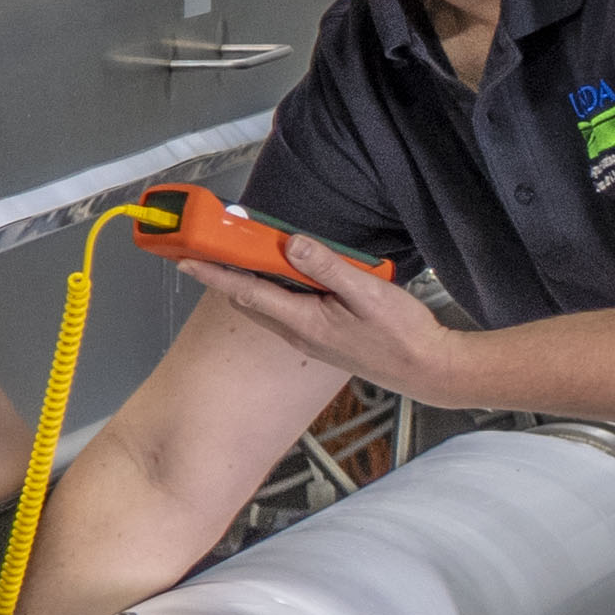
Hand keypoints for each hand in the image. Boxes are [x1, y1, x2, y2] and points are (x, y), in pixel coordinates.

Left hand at [177, 242, 499, 408]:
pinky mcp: (324, 339)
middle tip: (210, 248)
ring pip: (268, 305)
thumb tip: (289, 244)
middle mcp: (299, 332)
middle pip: (250, 299)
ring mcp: (311, 338)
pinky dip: (276, 290)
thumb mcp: (366, 293)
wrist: (427, 370)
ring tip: (244, 255)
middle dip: (226, 274)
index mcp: (304, 321)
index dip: (214, 273)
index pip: (247, 291)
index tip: (186, 259)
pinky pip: (288, 310)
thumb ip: (326, 267)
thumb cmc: (402, 335)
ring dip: (251, 281)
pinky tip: (290, 276)